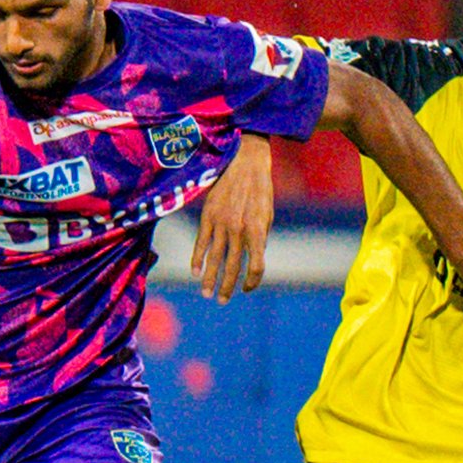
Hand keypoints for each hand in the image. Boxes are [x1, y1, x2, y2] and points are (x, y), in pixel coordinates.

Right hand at [191, 134, 273, 302]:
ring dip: (209, 278)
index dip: (252, 281)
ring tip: (206, 293)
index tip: (247, 289)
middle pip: (232, 266)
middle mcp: (238, 229)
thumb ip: (260, 237)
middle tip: (221, 301)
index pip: (255, 265)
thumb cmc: (260, 188)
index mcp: (257, 229)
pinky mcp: (208, 216)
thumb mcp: (267, 214)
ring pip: (214, 258)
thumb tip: (252, 258)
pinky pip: (201, 242)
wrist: (245, 162)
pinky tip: (195, 272)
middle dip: (227, 286)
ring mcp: (221, 223)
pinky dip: (197, 258)